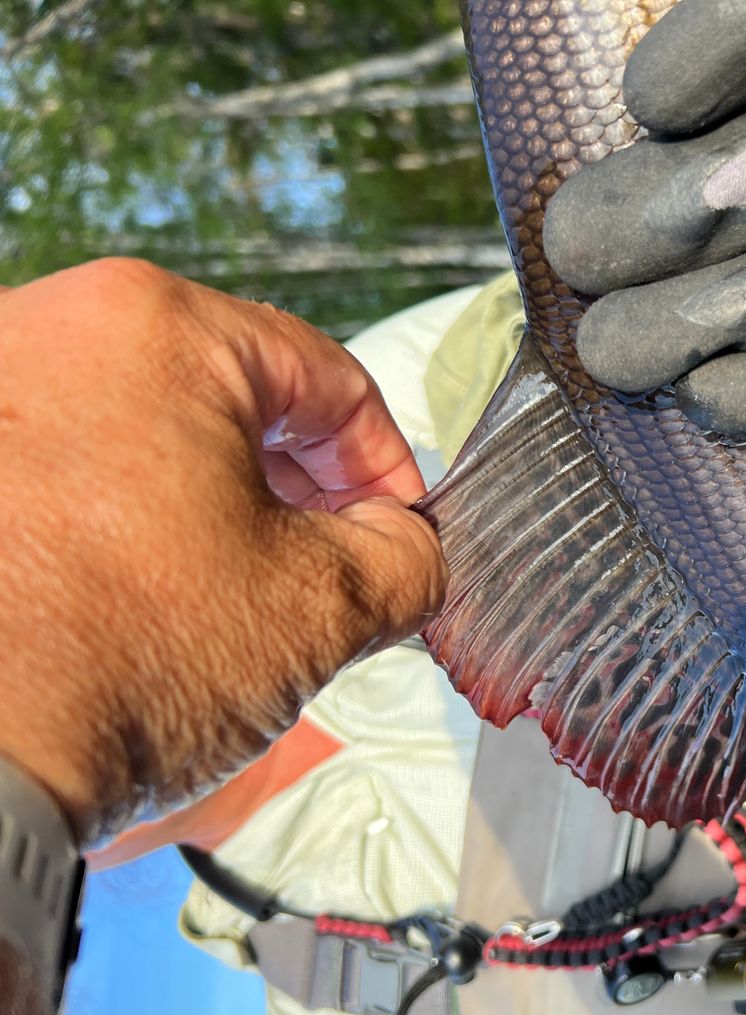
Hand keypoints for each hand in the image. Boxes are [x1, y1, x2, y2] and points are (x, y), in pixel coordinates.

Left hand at [0, 259, 445, 843]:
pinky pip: (74, 468)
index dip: (386, 466)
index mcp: (153, 328)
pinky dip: (130, 521)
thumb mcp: (322, 606)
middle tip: (330, 573)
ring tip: (235, 598)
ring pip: (151, 434)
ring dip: (216, 508)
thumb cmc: (109, 669)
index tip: (398, 531)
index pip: (328, 379)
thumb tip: (412, 548)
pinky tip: (147, 600)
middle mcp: (48, 329)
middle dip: (299, 491)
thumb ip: (409, 556)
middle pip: (233, 398)